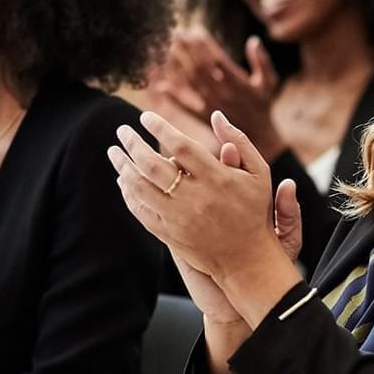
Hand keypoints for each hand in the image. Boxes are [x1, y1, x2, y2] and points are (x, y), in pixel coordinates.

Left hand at [108, 109, 301, 326]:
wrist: (247, 258)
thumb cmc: (254, 210)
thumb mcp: (259, 172)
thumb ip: (239, 141)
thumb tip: (216, 115)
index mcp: (218, 178)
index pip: (180, 145)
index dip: (159, 127)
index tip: (145, 116)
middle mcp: (195, 197)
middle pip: (153, 164)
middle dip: (132, 143)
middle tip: (122, 130)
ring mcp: (180, 218)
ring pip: (140, 188)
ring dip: (123, 167)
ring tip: (114, 152)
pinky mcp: (170, 234)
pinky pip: (140, 210)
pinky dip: (128, 193)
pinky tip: (123, 180)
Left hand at [162, 27, 284, 156]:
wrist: (259, 136)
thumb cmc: (263, 105)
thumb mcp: (269, 82)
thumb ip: (262, 61)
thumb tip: (253, 40)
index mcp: (238, 83)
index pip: (218, 60)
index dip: (205, 44)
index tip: (195, 29)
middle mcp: (223, 93)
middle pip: (200, 68)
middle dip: (188, 49)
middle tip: (176, 32)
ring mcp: (212, 105)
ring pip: (191, 82)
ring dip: (179, 65)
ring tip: (169, 48)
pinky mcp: (204, 117)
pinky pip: (186, 106)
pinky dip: (174, 97)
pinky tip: (161, 86)